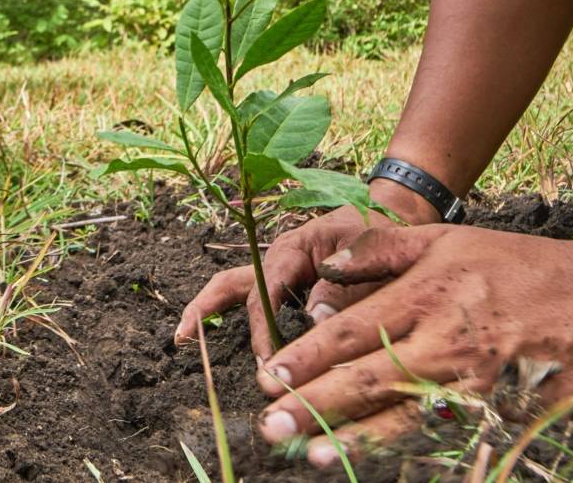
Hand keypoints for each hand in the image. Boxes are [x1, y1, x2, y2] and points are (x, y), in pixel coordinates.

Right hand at [174, 179, 439, 358]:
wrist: (389, 213)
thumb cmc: (378, 231)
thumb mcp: (366, 255)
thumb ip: (344, 288)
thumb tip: (316, 321)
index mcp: (294, 249)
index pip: (266, 289)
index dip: (263, 326)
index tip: (265, 359)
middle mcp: (278, 258)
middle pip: (232, 282)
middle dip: (207, 308)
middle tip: (183, 338)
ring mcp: (279, 269)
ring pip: (235, 288)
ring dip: (209, 309)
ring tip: (183, 338)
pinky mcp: (287, 281)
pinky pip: (255, 298)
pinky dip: (240, 317)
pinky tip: (236, 344)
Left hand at [253, 224, 572, 466]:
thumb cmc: (525, 267)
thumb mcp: (452, 240)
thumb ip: (384, 248)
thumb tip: (326, 264)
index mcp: (429, 292)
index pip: (354, 330)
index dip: (308, 357)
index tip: (271, 377)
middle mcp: (447, 339)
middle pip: (367, 377)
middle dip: (314, 403)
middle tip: (269, 424)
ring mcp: (479, 382)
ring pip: (403, 416)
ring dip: (354, 437)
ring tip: (310, 452)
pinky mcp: (509, 412)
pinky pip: (452, 437)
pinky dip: (414, 452)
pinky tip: (382, 464)